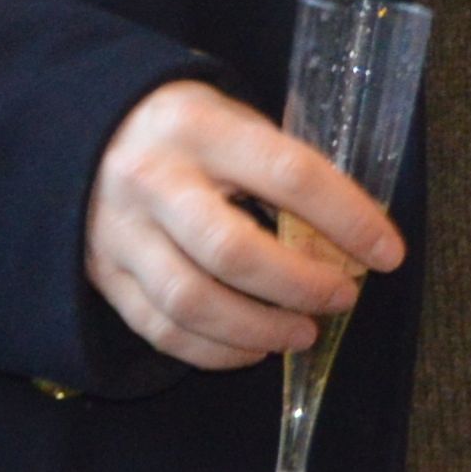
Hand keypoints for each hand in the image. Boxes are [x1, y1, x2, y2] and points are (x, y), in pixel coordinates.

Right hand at [82, 77, 403, 370]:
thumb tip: (347, 239)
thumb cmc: (183, 131)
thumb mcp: (232, 120)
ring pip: (191, 300)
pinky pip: (159, 327)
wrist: (82, 133)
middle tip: (341, 297)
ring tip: (301, 333)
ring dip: (258, 329)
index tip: (387, 253)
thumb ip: (280, 170)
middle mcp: (151, 180)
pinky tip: (250, 349)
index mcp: (198, 129)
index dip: (348, 219)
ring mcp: (118, 232)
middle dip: (300, 286)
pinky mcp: (101, 273)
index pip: (288, 175)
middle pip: (232, 251)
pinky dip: (213, 351)